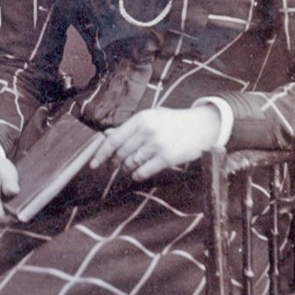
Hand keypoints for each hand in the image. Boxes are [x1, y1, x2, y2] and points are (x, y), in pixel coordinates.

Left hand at [87, 105, 222, 182]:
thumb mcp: (150, 118)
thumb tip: (106, 135)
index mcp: (141, 119)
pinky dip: (137, 175)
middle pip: (121, 152)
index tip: (93, 163)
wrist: (200, 126)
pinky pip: (144, 171)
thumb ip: (129, 127)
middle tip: (115, 165)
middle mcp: (147, 131)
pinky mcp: (167, 158)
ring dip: (126, 169)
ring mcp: (157, 144)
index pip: (114, 138)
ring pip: (131, 163)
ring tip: (129, 168)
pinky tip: (138, 174)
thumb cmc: (172, 122)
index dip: (101, 153)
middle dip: (115, 162)